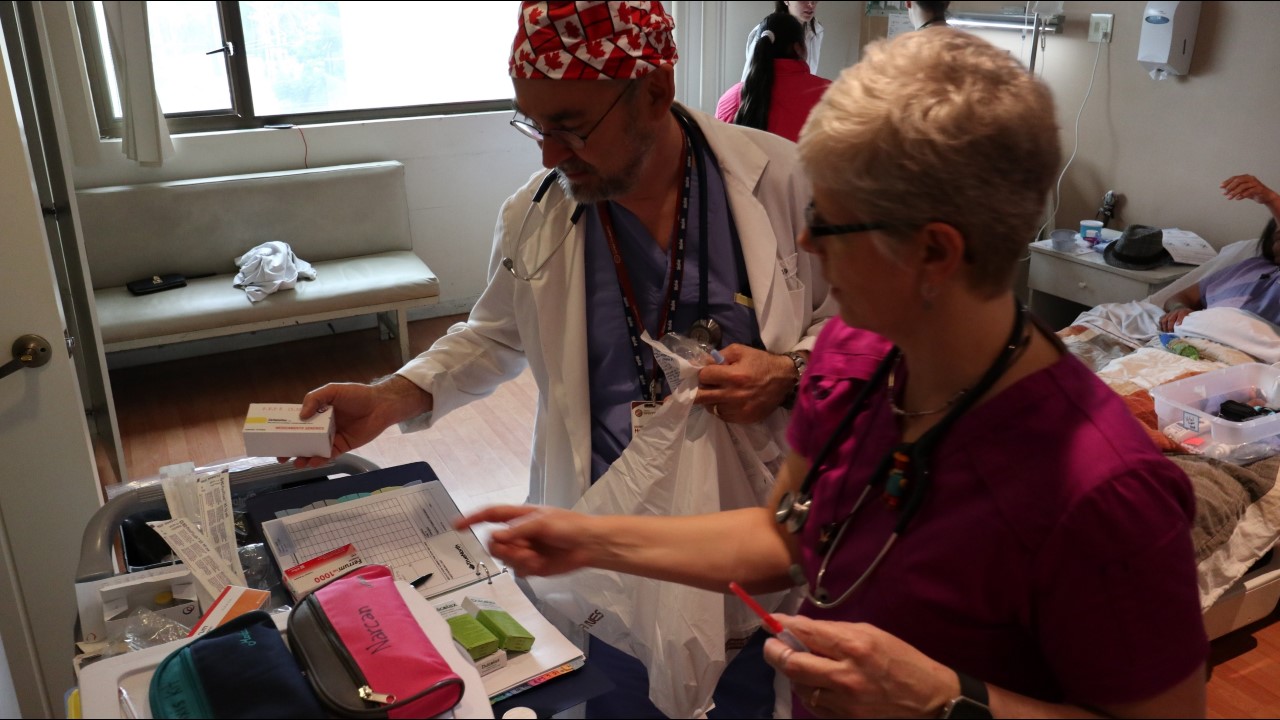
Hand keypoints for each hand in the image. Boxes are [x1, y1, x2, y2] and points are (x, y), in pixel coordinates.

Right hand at [283, 375, 429, 467]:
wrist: (381, 405)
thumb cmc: (357, 394)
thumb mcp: (333, 390)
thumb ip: (315, 399)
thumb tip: (301, 415)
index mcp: (317, 412)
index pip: (297, 422)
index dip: (284, 429)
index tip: (272, 436)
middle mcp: (322, 426)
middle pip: (302, 439)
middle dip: (290, 448)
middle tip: (280, 456)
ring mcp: (332, 437)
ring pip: (313, 450)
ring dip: (304, 457)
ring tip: (297, 462)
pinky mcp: (343, 446)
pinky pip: (328, 455)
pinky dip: (320, 459)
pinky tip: (313, 461)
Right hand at [455, 505, 596, 576]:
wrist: (589, 545)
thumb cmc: (569, 526)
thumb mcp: (542, 522)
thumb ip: (517, 530)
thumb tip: (494, 537)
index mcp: (519, 517)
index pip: (490, 515)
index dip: (472, 519)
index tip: (456, 525)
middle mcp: (518, 533)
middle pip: (494, 543)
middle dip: (505, 549)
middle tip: (523, 550)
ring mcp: (524, 550)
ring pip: (504, 559)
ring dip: (517, 559)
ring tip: (536, 557)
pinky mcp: (532, 566)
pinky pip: (517, 570)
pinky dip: (526, 568)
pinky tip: (540, 564)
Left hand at [694, 344, 798, 422]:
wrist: (784, 379)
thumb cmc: (761, 362)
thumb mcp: (740, 351)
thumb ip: (719, 355)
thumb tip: (701, 363)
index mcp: (733, 376)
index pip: (704, 376)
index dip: (703, 373)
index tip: (707, 372)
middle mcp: (733, 395)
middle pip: (700, 397)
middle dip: (698, 390)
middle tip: (702, 386)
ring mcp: (738, 409)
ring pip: (710, 408)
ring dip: (710, 400)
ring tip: (719, 392)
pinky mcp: (743, 419)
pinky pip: (722, 416)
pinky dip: (721, 408)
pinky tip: (728, 401)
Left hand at [763, 615, 956, 718]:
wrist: (930, 700)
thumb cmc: (902, 660)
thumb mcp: (872, 634)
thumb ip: (835, 632)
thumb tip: (801, 629)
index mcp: (855, 646)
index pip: (806, 634)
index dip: (782, 627)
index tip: (771, 623)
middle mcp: (845, 675)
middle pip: (792, 665)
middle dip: (775, 653)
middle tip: (772, 647)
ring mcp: (844, 703)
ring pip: (799, 687)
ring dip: (793, 674)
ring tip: (800, 664)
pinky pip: (813, 705)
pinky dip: (808, 692)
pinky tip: (815, 683)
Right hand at [1159, 307, 1191, 331]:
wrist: (1180, 308)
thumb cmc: (1187, 315)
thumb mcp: (1191, 315)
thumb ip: (1192, 320)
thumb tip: (1193, 329)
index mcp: (1183, 312)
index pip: (1181, 315)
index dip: (1179, 320)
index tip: (1178, 325)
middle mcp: (1175, 312)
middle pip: (1171, 319)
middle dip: (1170, 326)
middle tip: (1171, 333)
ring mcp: (1169, 314)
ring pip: (1164, 320)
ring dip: (1164, 327)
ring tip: (1166, 333)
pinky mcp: (1164, 316)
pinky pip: (1160, 320)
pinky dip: (1161, 325)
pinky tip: (1162, 330)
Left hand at [1221, 174, 1279, 207]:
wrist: (1265, 196)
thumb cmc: (1252, 192)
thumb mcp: (1242, 190)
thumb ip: (1235, 189)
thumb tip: (1224, 191)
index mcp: (1246, 177)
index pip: (1235, 178)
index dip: (1227, 182)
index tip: (1221, 187)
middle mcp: (1250, 178)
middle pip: (1238, 180)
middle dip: (1230, 187)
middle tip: (1224, 193)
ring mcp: (1255, 183)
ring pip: (1243, 186)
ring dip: (1234, 192)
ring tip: (1229, 198)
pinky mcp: (1259, 188)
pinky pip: (1250, 191)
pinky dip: (1243, 195)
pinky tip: (1237, 198)